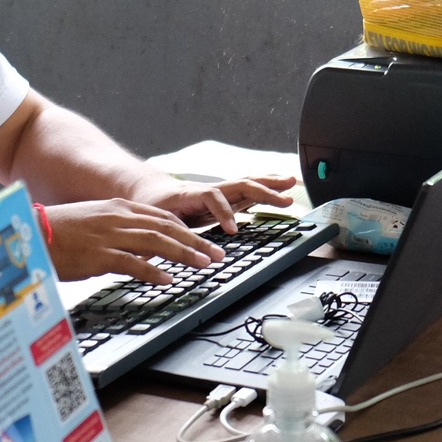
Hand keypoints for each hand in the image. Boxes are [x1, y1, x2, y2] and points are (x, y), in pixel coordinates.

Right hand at [44, 198, 223, 284]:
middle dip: (196, 241)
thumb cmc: (58, 232)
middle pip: (167, 228)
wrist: (30, 234)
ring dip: (184, 254)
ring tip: (203, 264)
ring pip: (157, 243)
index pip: (162, 216)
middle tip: (217, 254)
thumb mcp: (94, 223)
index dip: (187, 229)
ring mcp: (109, 236)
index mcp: (117, 208)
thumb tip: (139, 248)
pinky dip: (153, 271)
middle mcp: (118, 218)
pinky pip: (133, 263)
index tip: (204, 241)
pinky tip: (168, 279)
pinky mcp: (98, 255)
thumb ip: (118, 231)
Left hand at [126, 171, 297, 234]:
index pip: (212, 197)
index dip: (224, 212)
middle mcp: (208, 190)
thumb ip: (159, 238)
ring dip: (270, 185)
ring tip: (291, 184)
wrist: (150, 190)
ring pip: (247, 184)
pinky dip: (266, 190)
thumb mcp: (151, 222)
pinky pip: (247, 192)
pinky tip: (281, 190)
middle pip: (238, 184)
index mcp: (190, 194)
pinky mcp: (224, 199)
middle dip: (263, 191)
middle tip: (284, 199)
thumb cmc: (151, 205)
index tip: (232, 230)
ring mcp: (218, 193)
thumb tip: (159, 257)